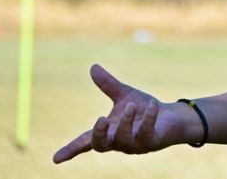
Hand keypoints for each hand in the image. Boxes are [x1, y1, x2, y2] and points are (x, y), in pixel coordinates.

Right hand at [53, 64, 190, 163]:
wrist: (170, 117)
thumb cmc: (143, 109)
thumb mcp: (124, 95)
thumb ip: (108, 85)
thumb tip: (93, 67)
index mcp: (108, 132)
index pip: (86, 142)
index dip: (71, 149)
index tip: (56, 159)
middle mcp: (119, 142)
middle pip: (101, 146)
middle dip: (99, 135)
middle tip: (101, 119)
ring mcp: (135, 145)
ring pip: (124, 140)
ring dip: (125, 122)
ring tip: (130, 105)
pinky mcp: (152, 142)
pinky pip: (146, 133)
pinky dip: (147, 118)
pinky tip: (151, 105)